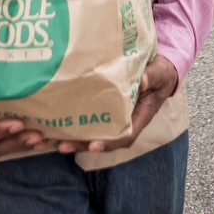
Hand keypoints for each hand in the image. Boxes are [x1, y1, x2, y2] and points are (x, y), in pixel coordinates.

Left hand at [57, 55, 178, 154]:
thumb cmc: (160, 73)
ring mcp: (112, 114)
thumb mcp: (160, 74)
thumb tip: (141, 81)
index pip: (124, 136)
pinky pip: (88, 116)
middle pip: (102, 139)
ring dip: (73, 137)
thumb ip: (152, 77)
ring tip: (52, 140)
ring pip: (92, 131)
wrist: (158, 68)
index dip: (109, 143)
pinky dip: (72, 121)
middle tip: (63, 145)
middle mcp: (123, 120)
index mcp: (139, 117)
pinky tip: (55, 122)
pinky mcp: (103, 105)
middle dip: (82, 144)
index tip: (94, 145)